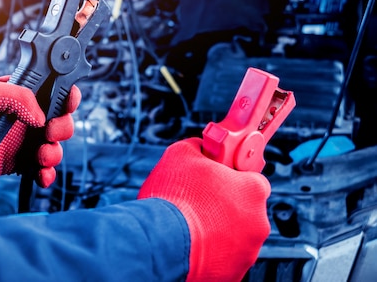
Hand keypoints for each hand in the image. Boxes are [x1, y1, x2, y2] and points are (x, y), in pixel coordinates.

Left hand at [0, 76, 80, 186]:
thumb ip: (17, 96)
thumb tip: (41, 116)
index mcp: (22, 96)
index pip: (53, 91)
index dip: (67, 96)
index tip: (68, 102)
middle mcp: (27, 118)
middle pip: (61, 121)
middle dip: (63, 127)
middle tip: (49, 132)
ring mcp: (24, 141)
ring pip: (55, 146)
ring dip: (55, 152)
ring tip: (41, 155)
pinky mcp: (19, 163)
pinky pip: (42, 170)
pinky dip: (47, 174)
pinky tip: (41, 174)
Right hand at [137, 138, 270, 280]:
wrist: (160, 240)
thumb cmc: (173, 200)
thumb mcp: (181, 153)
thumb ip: (200, 147)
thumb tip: (201, 147)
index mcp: (253, 190)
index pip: (253, 178)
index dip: (232, 177)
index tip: (218, 178)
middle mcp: (258, 222)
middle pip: (245, 209)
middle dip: (225, 205)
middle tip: (200, 200)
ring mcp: (247, 251)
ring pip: (235, 235)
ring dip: (218, 228)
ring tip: (191, 222)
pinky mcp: (233, 274)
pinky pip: (225, 257)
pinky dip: (211, 250)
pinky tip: (192, 241)